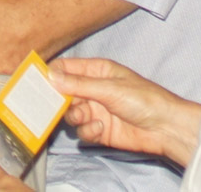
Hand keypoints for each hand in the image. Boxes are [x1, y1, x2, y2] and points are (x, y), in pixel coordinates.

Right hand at [49, 58, 200, 166]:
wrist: (164, 128)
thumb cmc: (144, 99)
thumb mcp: (109, 88)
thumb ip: (78, 84)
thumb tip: (51, 75)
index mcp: (97, 70)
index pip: (66, 68)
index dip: (51, 74)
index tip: (37, 83)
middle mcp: (94, 89)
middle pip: (63, 94)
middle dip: (61, 101)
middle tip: (61, 106)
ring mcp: (96, 110)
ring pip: (70, 115)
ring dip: (77, 118)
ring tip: (90, 118)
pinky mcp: (99, 130)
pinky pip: (82, 131)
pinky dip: (88, 132)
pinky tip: (102, 129)